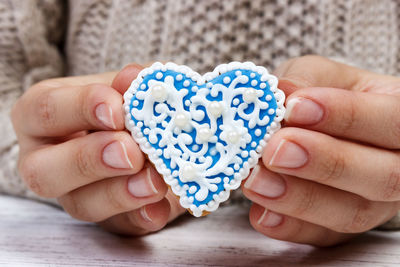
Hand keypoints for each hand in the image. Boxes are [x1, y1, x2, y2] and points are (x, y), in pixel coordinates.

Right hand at [11, 64, 184, 235]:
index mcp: (45, 116)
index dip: (79, 109)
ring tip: (154, 182)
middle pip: (44, 171)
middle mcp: (48, 160)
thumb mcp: (128, 88)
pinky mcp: (106, 219)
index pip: (44, 110)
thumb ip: (131, 85)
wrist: (146, 135)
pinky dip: (141, 217)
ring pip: (80, 205)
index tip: (116, 111)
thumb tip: (133, 78)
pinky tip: (160, 209)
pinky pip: (118, 226)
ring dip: (120, 194)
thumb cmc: (126, 106)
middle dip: (89, 161)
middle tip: (131, 153)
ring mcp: (75, 194)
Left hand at [242, 55, 399, 245]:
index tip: (294, 108)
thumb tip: (284, 93)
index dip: (345, 116)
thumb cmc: (321, 96)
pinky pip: (323, 237)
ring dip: (300, 199)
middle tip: (275, 150)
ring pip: (351, 213)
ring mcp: (372, 204)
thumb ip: (305, 80)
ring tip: (255, 180)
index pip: (391, 120)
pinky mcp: (340, 228)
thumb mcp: (317, 76)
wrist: (314, 128)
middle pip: (383, 177)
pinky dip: (289, 227)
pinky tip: (261, 213)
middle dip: (326, 163)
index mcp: (399, 117)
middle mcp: (395, 166)